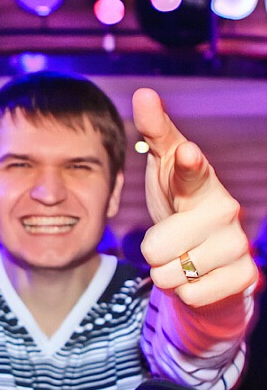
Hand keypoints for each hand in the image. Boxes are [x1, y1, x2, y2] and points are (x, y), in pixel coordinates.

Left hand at [132, 88, 257, 306]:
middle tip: (169, 240)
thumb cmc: (179, 204)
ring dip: (168, 272)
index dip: (186, 163)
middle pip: (157, 247)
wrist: (204, 253)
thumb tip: (144, 92)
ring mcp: (238, 245)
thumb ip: (155, 134)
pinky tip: (198, 276)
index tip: (185, 152)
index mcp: (199, 181)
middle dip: (153, 250)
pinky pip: (189, 296)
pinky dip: (185, 292)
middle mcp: (224, 210)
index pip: (190, 171)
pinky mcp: (246, 278)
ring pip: (170, 275)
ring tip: (183, 257)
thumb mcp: (163, 169)